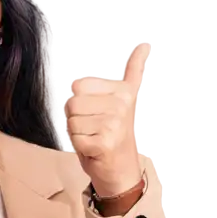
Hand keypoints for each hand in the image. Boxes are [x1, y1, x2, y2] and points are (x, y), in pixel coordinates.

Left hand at [63, 40, 151, 196]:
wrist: (121, 172)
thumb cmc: (114, 135)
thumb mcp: (121, 100)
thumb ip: (132, 71)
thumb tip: (145, 45)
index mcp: (123, 92)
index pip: (77, 85)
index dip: (76, 102)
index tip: (93, 113)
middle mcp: (121, 106)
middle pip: (71, 103)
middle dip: (74, 119)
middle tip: (91, 130)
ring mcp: (114, 125)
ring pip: (70, 122)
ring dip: (76, 134)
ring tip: (93, 139)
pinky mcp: (104, 143)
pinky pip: (74, 138)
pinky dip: (78, 147)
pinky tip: (93, 151)